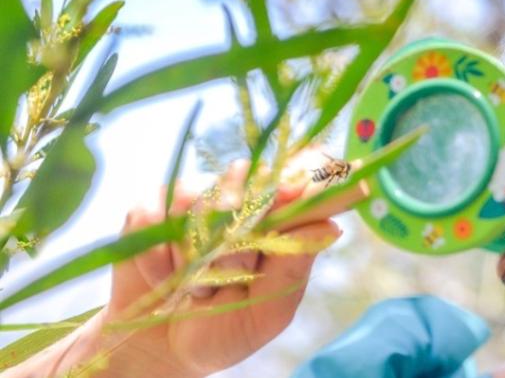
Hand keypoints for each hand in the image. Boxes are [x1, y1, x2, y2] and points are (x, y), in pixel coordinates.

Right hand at [102, 162, 341, 375]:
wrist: (165, 348)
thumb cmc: (228, 328)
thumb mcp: (267, 312)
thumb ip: (293, 269)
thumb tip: (331, 227)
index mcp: (276, 221)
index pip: (293, 181)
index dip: (296, 180)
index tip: (294, 191)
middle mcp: (237, 201)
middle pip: (244, 183)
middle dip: (235, 234)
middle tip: (231, 275)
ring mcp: (193, 201)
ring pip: (195, 201)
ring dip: (194, 255)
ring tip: (197, 287)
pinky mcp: (150, 210)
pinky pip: (153, 219)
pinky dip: (158, 259)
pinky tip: (165, 279)